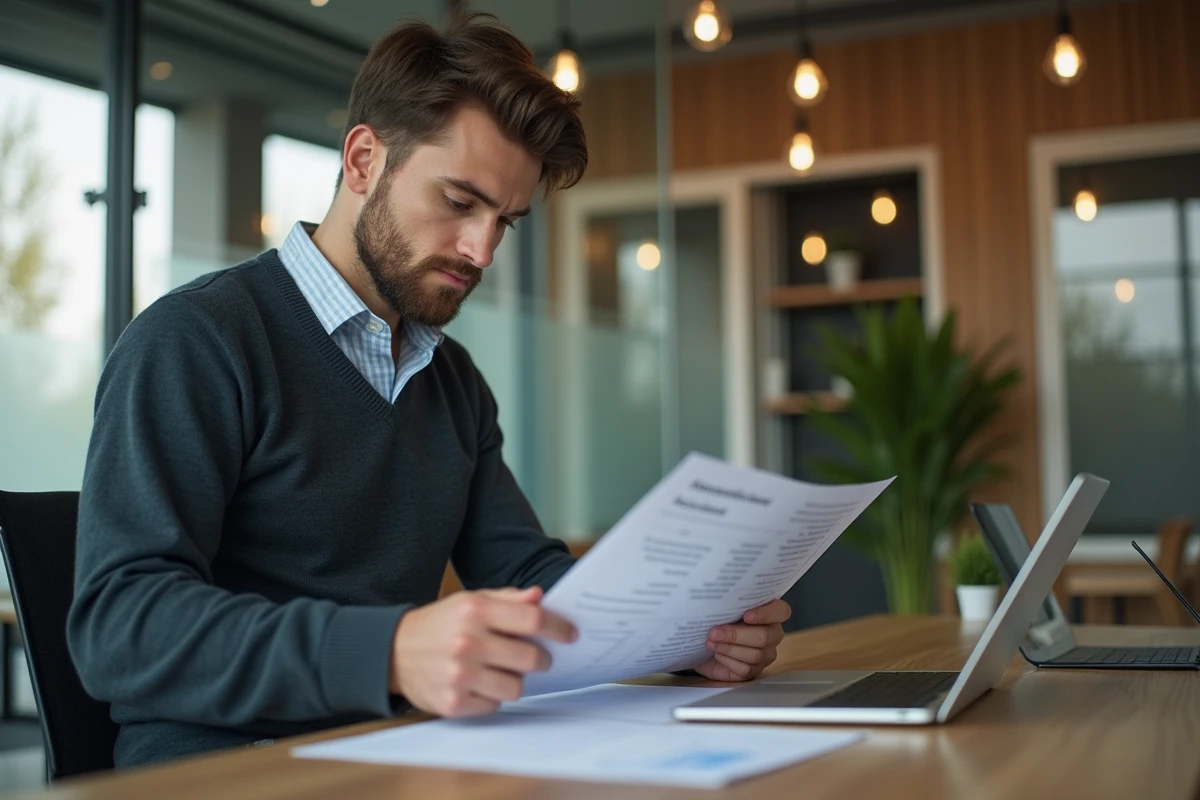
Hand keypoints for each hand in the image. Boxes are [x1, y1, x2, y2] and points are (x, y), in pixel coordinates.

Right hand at [390, 586, 576, 716]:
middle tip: (536, 657)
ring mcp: (459, 675)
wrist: (392, 651)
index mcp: (474, 611)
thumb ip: (507, 599)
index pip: (532, 620)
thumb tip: (540, 597)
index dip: (558, 628)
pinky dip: (492, 697)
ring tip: (502, 670)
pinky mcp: (452, 703)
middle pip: (530, 658)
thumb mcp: (471, 601)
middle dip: (540, 659)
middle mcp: (467, 642)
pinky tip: (480, 683)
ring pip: (516, 688)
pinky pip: (494, 706)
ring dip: (515, 680)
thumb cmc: (440, 623)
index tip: (569, 634)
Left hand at [693, 599, 789, 681]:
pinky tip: (717, 654)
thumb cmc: (718, 623)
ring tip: (711, 642)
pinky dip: (727, 660)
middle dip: (736, 634)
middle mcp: (773, 634)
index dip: (766, 613)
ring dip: (728, 648)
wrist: (706, 645)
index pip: (781, 611)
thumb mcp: (723, 611)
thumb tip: (717, 603)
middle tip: (714, 632)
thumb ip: (729, 606)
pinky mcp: (755, 671)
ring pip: (754, 654)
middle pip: (764, 636)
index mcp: (770, 614)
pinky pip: (745, 668)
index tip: (746, 615)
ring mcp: (766, 654)